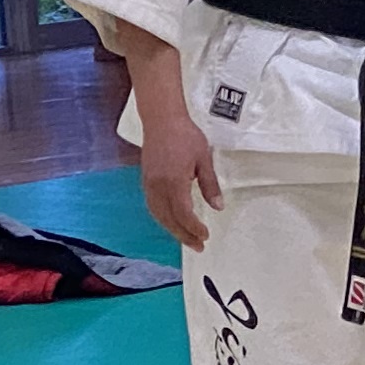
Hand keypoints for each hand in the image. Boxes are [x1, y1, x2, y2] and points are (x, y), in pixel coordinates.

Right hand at [139, 95, 222, 252]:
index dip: (194, 228)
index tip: (205, 236)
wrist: (161, 119)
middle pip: (169, 219)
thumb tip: (218, 207)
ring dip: (172, 229)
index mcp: (174, 181)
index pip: (183, 213)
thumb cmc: (185, 135)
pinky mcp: (146, 180)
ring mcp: (149, 183)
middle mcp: (158, 185)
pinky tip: (172, 222)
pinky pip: (153, 206)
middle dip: (184, 235)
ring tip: (187, 238)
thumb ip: (210, 185)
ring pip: (158, 214)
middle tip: (198, 246)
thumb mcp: (204, 159)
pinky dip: (162, 218)